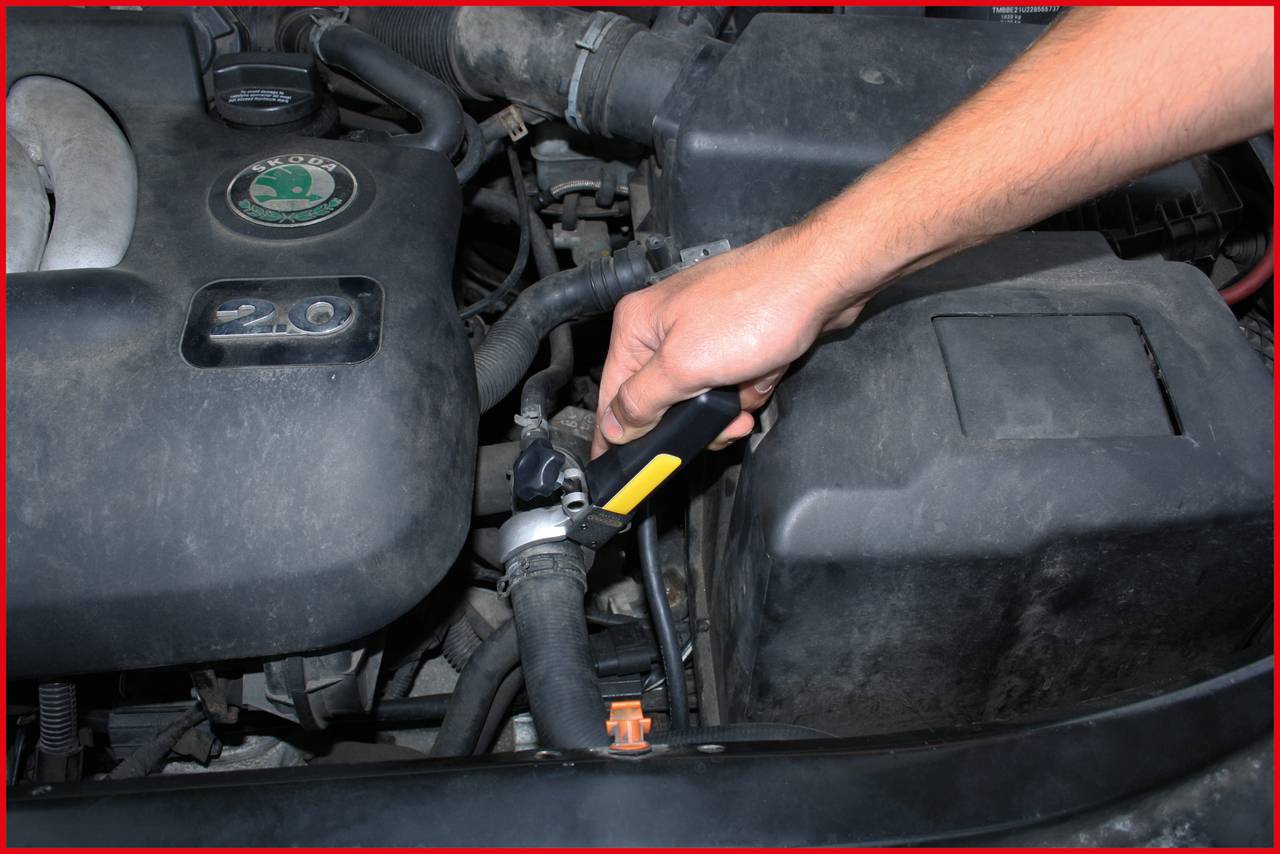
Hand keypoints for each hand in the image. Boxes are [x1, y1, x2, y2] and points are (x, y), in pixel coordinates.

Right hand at [591, 224, 868, 457]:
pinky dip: (749, 386)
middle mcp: (666, 326)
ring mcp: (703, 331)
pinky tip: (764, 373)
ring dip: (728, 405)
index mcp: (639, 325)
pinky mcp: (736, 337)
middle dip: (693, 419)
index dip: (616, 433)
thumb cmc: (757, 304)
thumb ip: (642, 401)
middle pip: (660, 399)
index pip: (612, 392)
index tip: (619, 466)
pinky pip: (731, 382)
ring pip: (701, 397)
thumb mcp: (684, 365)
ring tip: (748, 394)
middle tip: (717, 430)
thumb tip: (613, 427)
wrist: (821, 282)